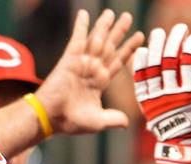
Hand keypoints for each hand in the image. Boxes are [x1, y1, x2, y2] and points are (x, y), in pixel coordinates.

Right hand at [34, 9, 143, 134]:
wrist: (51, 119)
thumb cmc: (71, 122)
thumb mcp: (99, 122)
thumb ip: (114, 119)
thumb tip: (128, 124)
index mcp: (100, 82)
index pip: (118, 61)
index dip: (129, 49)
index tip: (139, 37)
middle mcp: (92, 70)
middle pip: (109, 46)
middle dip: (119, 32)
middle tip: (128, 17)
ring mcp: (81, 63)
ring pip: (96, 40)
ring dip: (103, 26)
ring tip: (111, 12)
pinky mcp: (69, 60)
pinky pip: (77, 40)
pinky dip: (80, 26)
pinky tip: (84, 13)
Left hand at [133, 23, 190, 163]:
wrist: (181, 150)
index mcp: (190, 96)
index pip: (188, 63)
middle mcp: (170, 96)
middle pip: (168, 61)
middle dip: (174, 41)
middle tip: (179, 28)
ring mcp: (155, 99)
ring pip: (151, 67)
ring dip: (154, 47)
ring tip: (158, 33)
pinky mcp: (145, 103)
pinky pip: (138, 80)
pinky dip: (139, 64)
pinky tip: (142, 50)